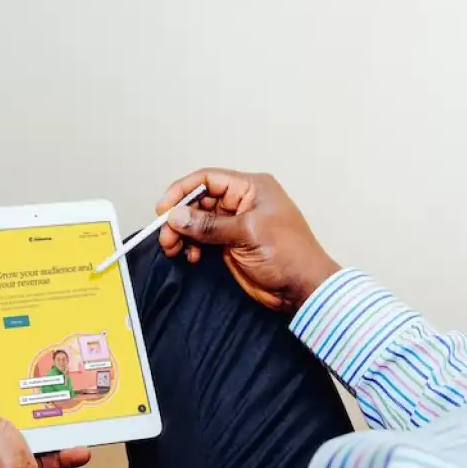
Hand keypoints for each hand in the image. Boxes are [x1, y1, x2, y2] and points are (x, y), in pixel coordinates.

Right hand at [157, 168, 340, 311]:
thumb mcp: (247, 234)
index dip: (182, 191)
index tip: (164, 210)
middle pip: (199, 201)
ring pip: (197, 221)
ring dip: (182, 234)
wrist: (302, 288)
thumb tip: (176, 216)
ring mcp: (235, 224)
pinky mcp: (230, 243)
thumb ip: (209, 225)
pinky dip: (192, 246)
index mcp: (251, 188)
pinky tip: (191, 257)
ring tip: (173, 248)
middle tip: (166, 236)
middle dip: (180, 217)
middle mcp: (241, 202)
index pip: (208, 179)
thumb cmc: (288, 254)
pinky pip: (203, 238)